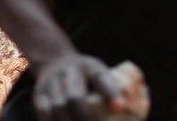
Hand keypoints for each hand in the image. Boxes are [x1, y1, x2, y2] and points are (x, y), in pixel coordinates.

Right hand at [33, 54, 148, 120]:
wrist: (54, 60)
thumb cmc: (86, 74)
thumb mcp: (100, 72)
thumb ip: (115, 86)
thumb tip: (138, 104)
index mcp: (90, 66)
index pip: (101, 77)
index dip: (111, 93)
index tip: (120, 107)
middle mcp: (69, 72)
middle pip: (75, 96)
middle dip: (85, 116)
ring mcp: (51, 83)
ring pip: (58, 107)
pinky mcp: (39, 94)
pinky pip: (44, 113)